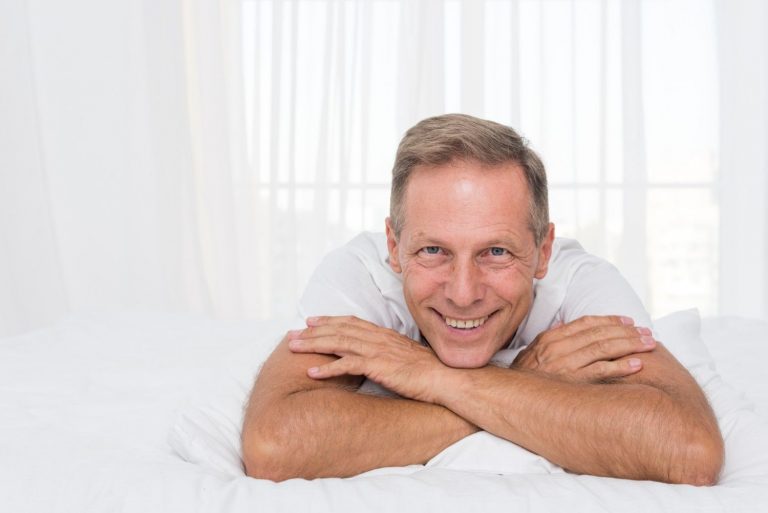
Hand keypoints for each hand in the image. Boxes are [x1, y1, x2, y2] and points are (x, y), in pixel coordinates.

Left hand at [287, 316, 445, 402]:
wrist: (444, 378)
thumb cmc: (427, 370)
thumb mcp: (404, 355)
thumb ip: (388, 352)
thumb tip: (377, 357)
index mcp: (383, 334)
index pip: (350, 322)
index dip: (329, 320)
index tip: (311, 321)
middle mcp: (377, 338)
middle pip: (338, 330)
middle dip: (312, 331)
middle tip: (291, 333)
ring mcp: (377, 351)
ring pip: (338, 343)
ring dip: (313, 345)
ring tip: (293, 348)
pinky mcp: (378, 366)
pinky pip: (347, 365)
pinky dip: (327, 369)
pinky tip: (311, 372)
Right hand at [511, 315, 656, 382]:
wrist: (507, 399)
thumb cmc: (523, 378)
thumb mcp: (532, 352)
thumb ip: (551, 338)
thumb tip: (564, 325)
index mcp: (550, 338)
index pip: (585, 323)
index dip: (609, 320)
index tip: (628, 321)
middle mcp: (557, 348)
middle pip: (599, 334)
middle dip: (626, 331)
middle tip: (647, 332)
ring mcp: (564, 365)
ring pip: (603, 349)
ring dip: (629, 345)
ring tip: (649, 344)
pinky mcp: (571, 383)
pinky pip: (600, 372)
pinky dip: (621, 366)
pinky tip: (637, 364)